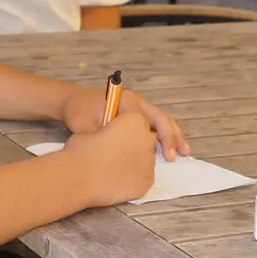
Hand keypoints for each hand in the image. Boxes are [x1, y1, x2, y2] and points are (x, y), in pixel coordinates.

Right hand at [61, 112, 156, 206]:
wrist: (80, 176)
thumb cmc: (81, 150)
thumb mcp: (92, 130)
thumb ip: (106, 132)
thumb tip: (105, 140)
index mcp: (134, 120)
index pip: (138, 124)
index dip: (125, 131)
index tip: (114, 138)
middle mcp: (147, 138)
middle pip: (145, 142)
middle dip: (133, 147)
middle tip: (114, 155)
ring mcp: (150, 161)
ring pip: (145, 161)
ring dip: (133, 164)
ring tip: (113, 171)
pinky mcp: (147, 181)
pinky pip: (142, 179)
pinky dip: (133, 181)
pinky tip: (117, 183)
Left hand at [62, 86, 189, 160]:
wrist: (71, 101)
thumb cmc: (78, 112)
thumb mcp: (87, 126)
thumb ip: (103, 136)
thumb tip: (119, 151)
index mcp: (127, 102)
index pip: (151, 119)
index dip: (162, 138)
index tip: (166, 155)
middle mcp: (136, 102)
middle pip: (161, 118)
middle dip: (173, 136)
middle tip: (182, 154)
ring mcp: (136, 107)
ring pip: (161, 120)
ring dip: (173, 135)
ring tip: (185, 151)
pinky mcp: (134, 115)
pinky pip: (154, 123)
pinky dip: (163, 135)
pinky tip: (169, 149)